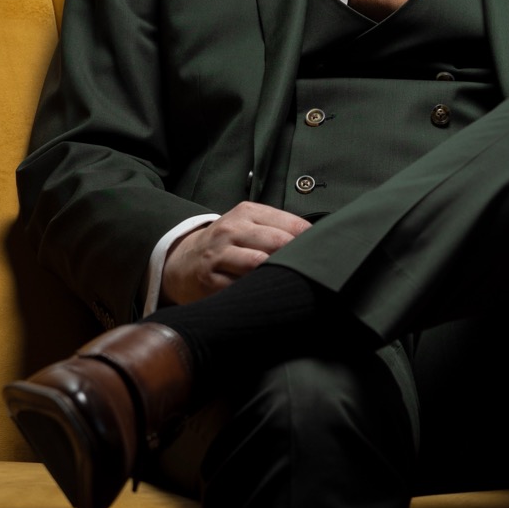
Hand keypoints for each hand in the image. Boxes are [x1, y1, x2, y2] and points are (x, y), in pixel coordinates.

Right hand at [160, 203, 311, 302]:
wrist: (183, 261)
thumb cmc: (226, 244)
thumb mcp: (247, 225)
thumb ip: (277, 229)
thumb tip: (318, 240)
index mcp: (247, 213)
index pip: (291, 224)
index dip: (311, 242)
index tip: (325, 254)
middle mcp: (232, 230)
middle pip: (278, 242)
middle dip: (298, 259)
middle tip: (314, 273)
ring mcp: (219, 255)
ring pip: (259, 264)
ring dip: (279, 275)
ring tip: (293, 284)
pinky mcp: (211, 279)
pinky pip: (241, 286)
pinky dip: (258, 291)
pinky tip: (268, 294)